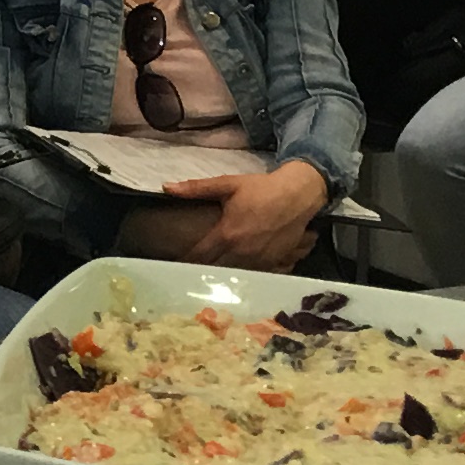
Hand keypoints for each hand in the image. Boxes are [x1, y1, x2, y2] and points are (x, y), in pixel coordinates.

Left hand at [157, 162, 330, 271]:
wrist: (299, 195)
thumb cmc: (261, 189)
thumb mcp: (227, 184)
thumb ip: (196, 188)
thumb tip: (166, 187)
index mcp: (227, 235)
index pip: (199, 257)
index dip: (185, 262)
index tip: (173, 265)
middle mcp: (242, 253)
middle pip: (215, 271)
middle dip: (201, 273)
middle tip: (187, 275)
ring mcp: (260, 262)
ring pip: (234, 277)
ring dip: (221, 278)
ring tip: (208, 280)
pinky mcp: (275, 264)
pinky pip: (255, 278)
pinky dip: (244, 279)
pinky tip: (236, 280)